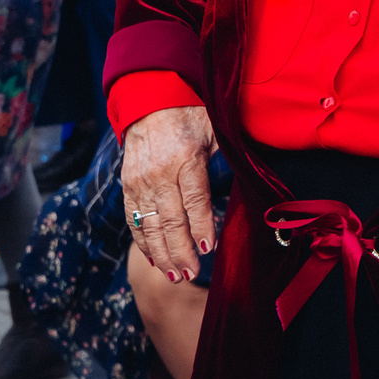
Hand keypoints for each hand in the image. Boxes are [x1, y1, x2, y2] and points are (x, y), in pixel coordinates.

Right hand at [121, 103, 217, 280]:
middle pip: (170, 220)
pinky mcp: (128, 186)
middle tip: (190, 274)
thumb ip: (228, 159)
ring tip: (174, 276)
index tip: (208, 250)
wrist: (150, 102)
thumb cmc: (191, 117)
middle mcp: (159, 173)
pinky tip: (154, 260)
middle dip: (180, 251)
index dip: (201, 227)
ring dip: (162, 254)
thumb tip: (250, 185)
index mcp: (185, 157)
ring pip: (150, 226)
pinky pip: (134, 220)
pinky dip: (144, 242)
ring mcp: (140, 181)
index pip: (194, 200)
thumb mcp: (215, 131)